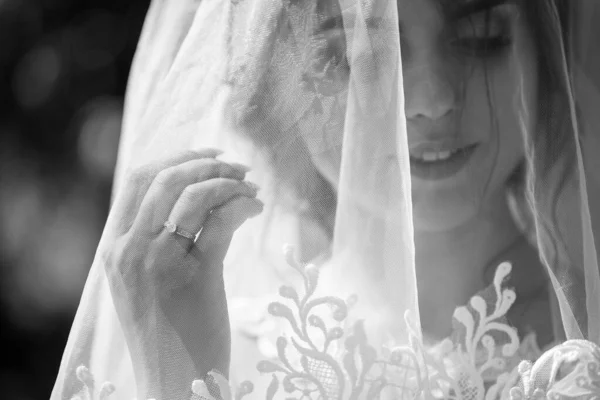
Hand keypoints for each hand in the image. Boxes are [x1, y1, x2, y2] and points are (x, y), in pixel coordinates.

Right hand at [103, 149, 261, 397]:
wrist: (173, 385)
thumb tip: (190, 200)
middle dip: (206, 164)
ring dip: (229, 182)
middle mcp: (130, 250)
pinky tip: (256, 208)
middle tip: (237, 166)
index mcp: (114, 249)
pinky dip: (243, 205)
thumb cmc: (165, 335)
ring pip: (194, 195)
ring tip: (251, 188)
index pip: (138, 179)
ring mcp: (160, 263)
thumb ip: (151, 243)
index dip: (176, 157)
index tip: (208, 156)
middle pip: (165, 178)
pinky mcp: (196, 277)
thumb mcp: (142, 284)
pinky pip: (222, 221)